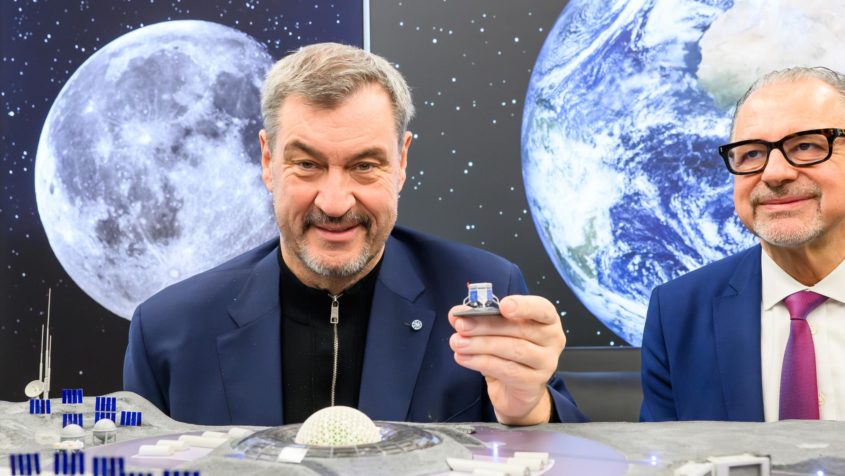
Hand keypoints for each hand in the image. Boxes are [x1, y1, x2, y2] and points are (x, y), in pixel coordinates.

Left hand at [448, 295, 564, 424]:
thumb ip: (478, 319)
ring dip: (480, 344)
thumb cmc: (508, 353)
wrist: (514, 391)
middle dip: (486, 325)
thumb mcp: (495, 332)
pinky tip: (463, 358)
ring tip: (457, 342)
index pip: (542, 309)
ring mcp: (546, 362)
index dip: (523, 306)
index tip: (502, 305)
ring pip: (513, 349)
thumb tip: (456, 314)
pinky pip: (506, 370)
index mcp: (546, 320)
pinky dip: (482, 362)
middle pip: (520, 329)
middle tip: (461, 325)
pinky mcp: (534, 383)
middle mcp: (552, 339)